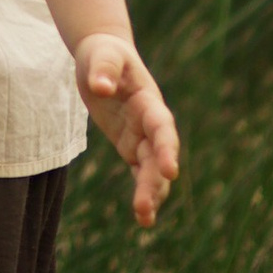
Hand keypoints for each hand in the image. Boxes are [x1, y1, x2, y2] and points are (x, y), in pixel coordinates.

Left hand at [74, 33, 179, 225]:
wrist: (103, 55)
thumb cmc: (103, 52)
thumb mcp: (101, 54)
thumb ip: (104, 68)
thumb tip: (101, 87)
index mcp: (149, 101)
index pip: (161, 128)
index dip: (167, 148)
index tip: (171, 170)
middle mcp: (150, 123)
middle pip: (157, 156)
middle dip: (154, 182)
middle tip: (144, 208)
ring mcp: (142, 137)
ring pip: (151, 170)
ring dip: (151, 193)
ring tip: (145, 219)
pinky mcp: (131, 146)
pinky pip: (139, 172)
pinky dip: (143, 192)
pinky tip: (144, 218)